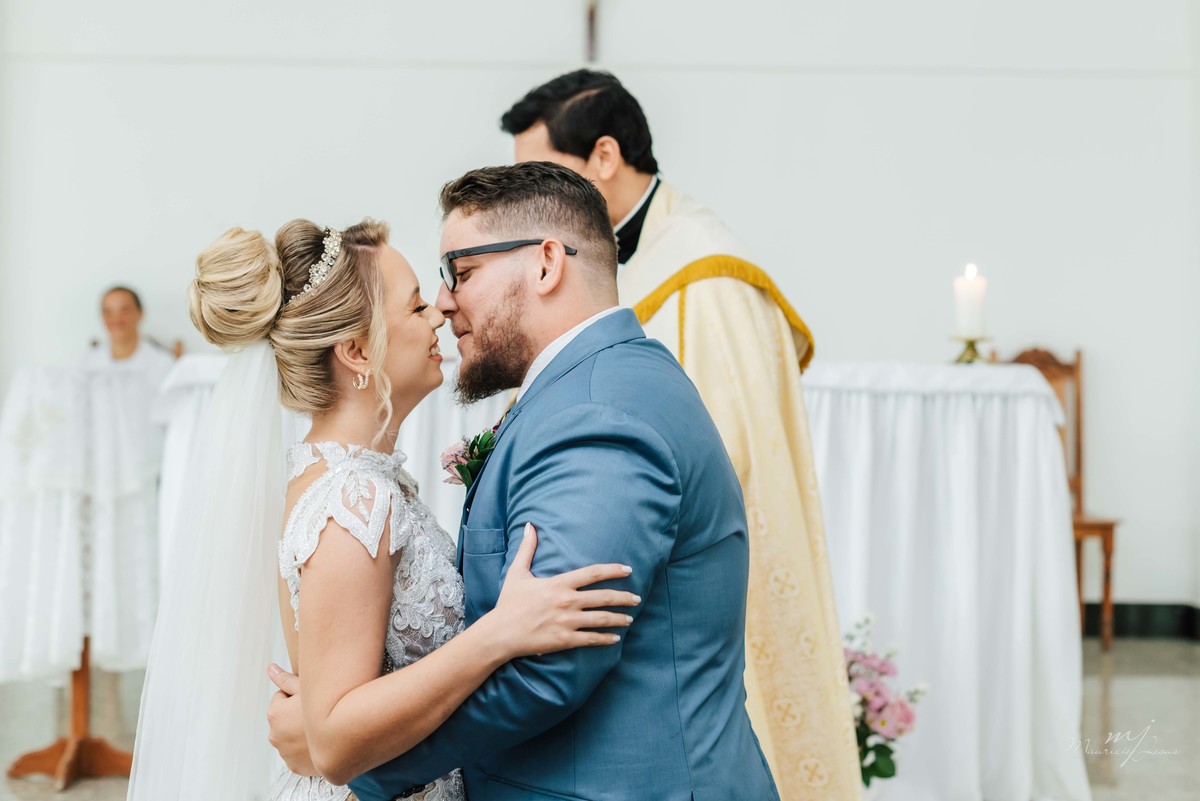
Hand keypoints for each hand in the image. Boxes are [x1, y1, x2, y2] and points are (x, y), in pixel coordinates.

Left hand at [266, 664, 318, 775]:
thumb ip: (285, 679)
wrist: (349, 735)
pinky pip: (297, 754)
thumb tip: (270, 667)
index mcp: (275, 713)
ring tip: (321, 729)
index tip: (312, 700)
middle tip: (318, 714)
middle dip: (296, 716)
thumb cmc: (329, 707)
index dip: (298, 696)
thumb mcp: (307, 688)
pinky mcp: (294, 766)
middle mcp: (274, 735)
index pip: (282, 698)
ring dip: (300, 734)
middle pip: (284, 719)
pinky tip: (320, 743)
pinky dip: (305, 750)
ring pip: (290, 737)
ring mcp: (284, 753)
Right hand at [490, 523, 640, 659]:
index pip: (593, 573)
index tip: (628, 570)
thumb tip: (529, 526)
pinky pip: (591, 639)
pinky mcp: (565, 639)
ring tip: (629, 619)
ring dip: (619, 618)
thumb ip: (527, 549)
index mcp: (559, 583)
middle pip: (604, 597)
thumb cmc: (509, 602)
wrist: (500, 633)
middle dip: (624, 597)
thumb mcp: (517, 573)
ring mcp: (567, 621)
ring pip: (601, 619)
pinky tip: (615, 638)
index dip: (613, 570)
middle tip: (637, 598)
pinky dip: (605, 638)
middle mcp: (567, 601)